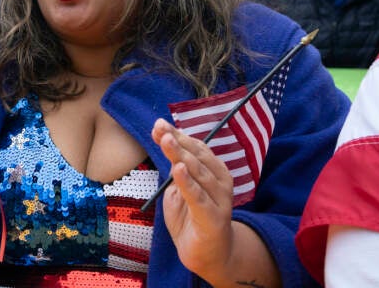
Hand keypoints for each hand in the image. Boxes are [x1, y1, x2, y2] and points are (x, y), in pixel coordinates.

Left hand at [152, 118, 234, 280]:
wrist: (205, 254)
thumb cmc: (190, 217)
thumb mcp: (177, 188)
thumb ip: (174, 166)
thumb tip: (163, 136)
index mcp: (214, 171)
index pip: (197, 147)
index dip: (178, 135)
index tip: (158, 124)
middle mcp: (220, 182)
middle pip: (198, 157)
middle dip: (178, 141)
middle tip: (161, 128)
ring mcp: (219, 200)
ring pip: (198, 173)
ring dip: (181, 156)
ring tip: (167, 141)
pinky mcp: (213, 218)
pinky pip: (198, 198)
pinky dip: (188, 183)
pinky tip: (178, 170)